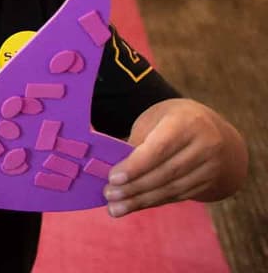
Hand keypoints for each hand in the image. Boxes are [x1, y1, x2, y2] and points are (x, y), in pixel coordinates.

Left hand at [103, 99, 244, 216]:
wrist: (219, 137)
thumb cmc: (175, 123)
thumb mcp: (156, 121)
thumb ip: (139, 142)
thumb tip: (115, 169)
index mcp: (187, 122)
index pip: (160, 147)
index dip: (136, 166)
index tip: (113, 178)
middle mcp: (205, 145)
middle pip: (166, 172)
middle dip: (134, 187)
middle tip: (109, 194)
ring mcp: (211, 167)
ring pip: (172, 188)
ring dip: (141, 200)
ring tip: (115, 207)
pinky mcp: (210, 184)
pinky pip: (178, 196)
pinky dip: (153, 202)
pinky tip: (134, 206)